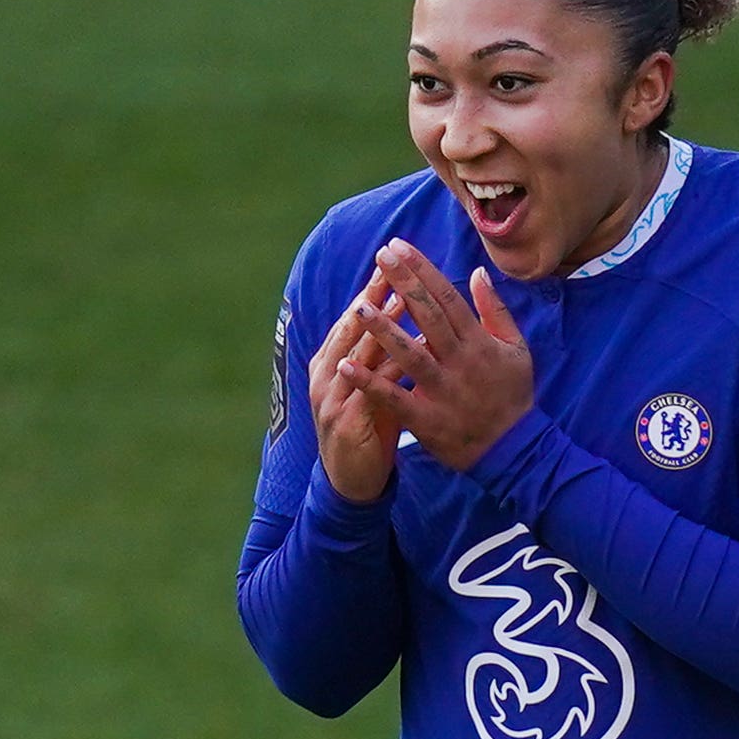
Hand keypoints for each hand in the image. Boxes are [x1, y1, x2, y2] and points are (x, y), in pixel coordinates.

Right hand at [309, 267, 401, 502]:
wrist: (350, 480)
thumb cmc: (365, 427)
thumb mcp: (368, 385)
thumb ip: (380, 353)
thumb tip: (402, 314)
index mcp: (330, 362)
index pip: (352, 317)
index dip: (372, 288)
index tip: (395, 259)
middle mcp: (325, 374)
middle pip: (351, 327)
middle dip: (374, 295)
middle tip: (396, 265)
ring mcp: (332, 397)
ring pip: (358, 353)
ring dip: (381, 326)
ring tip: (404, 300)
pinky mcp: (346, 421)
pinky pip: (371, 389)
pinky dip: (391, 369)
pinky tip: (412, 356)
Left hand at [337, 241, 533, 472]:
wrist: (513, 449)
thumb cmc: (511, 394)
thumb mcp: (516, 348)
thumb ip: (495, 310)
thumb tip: (477, 272)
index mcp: (479, 342)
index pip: (447, 298)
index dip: (422, 270)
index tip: (399, 247)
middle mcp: (460, 361)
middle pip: (429, 317)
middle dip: (404, 284)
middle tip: (380, 257)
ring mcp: (443, 390)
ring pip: (410, 355)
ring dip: (383, 331)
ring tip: (358, 306)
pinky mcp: (426, 419)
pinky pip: (394, 399)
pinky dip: (369, 383)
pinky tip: (344, 367)